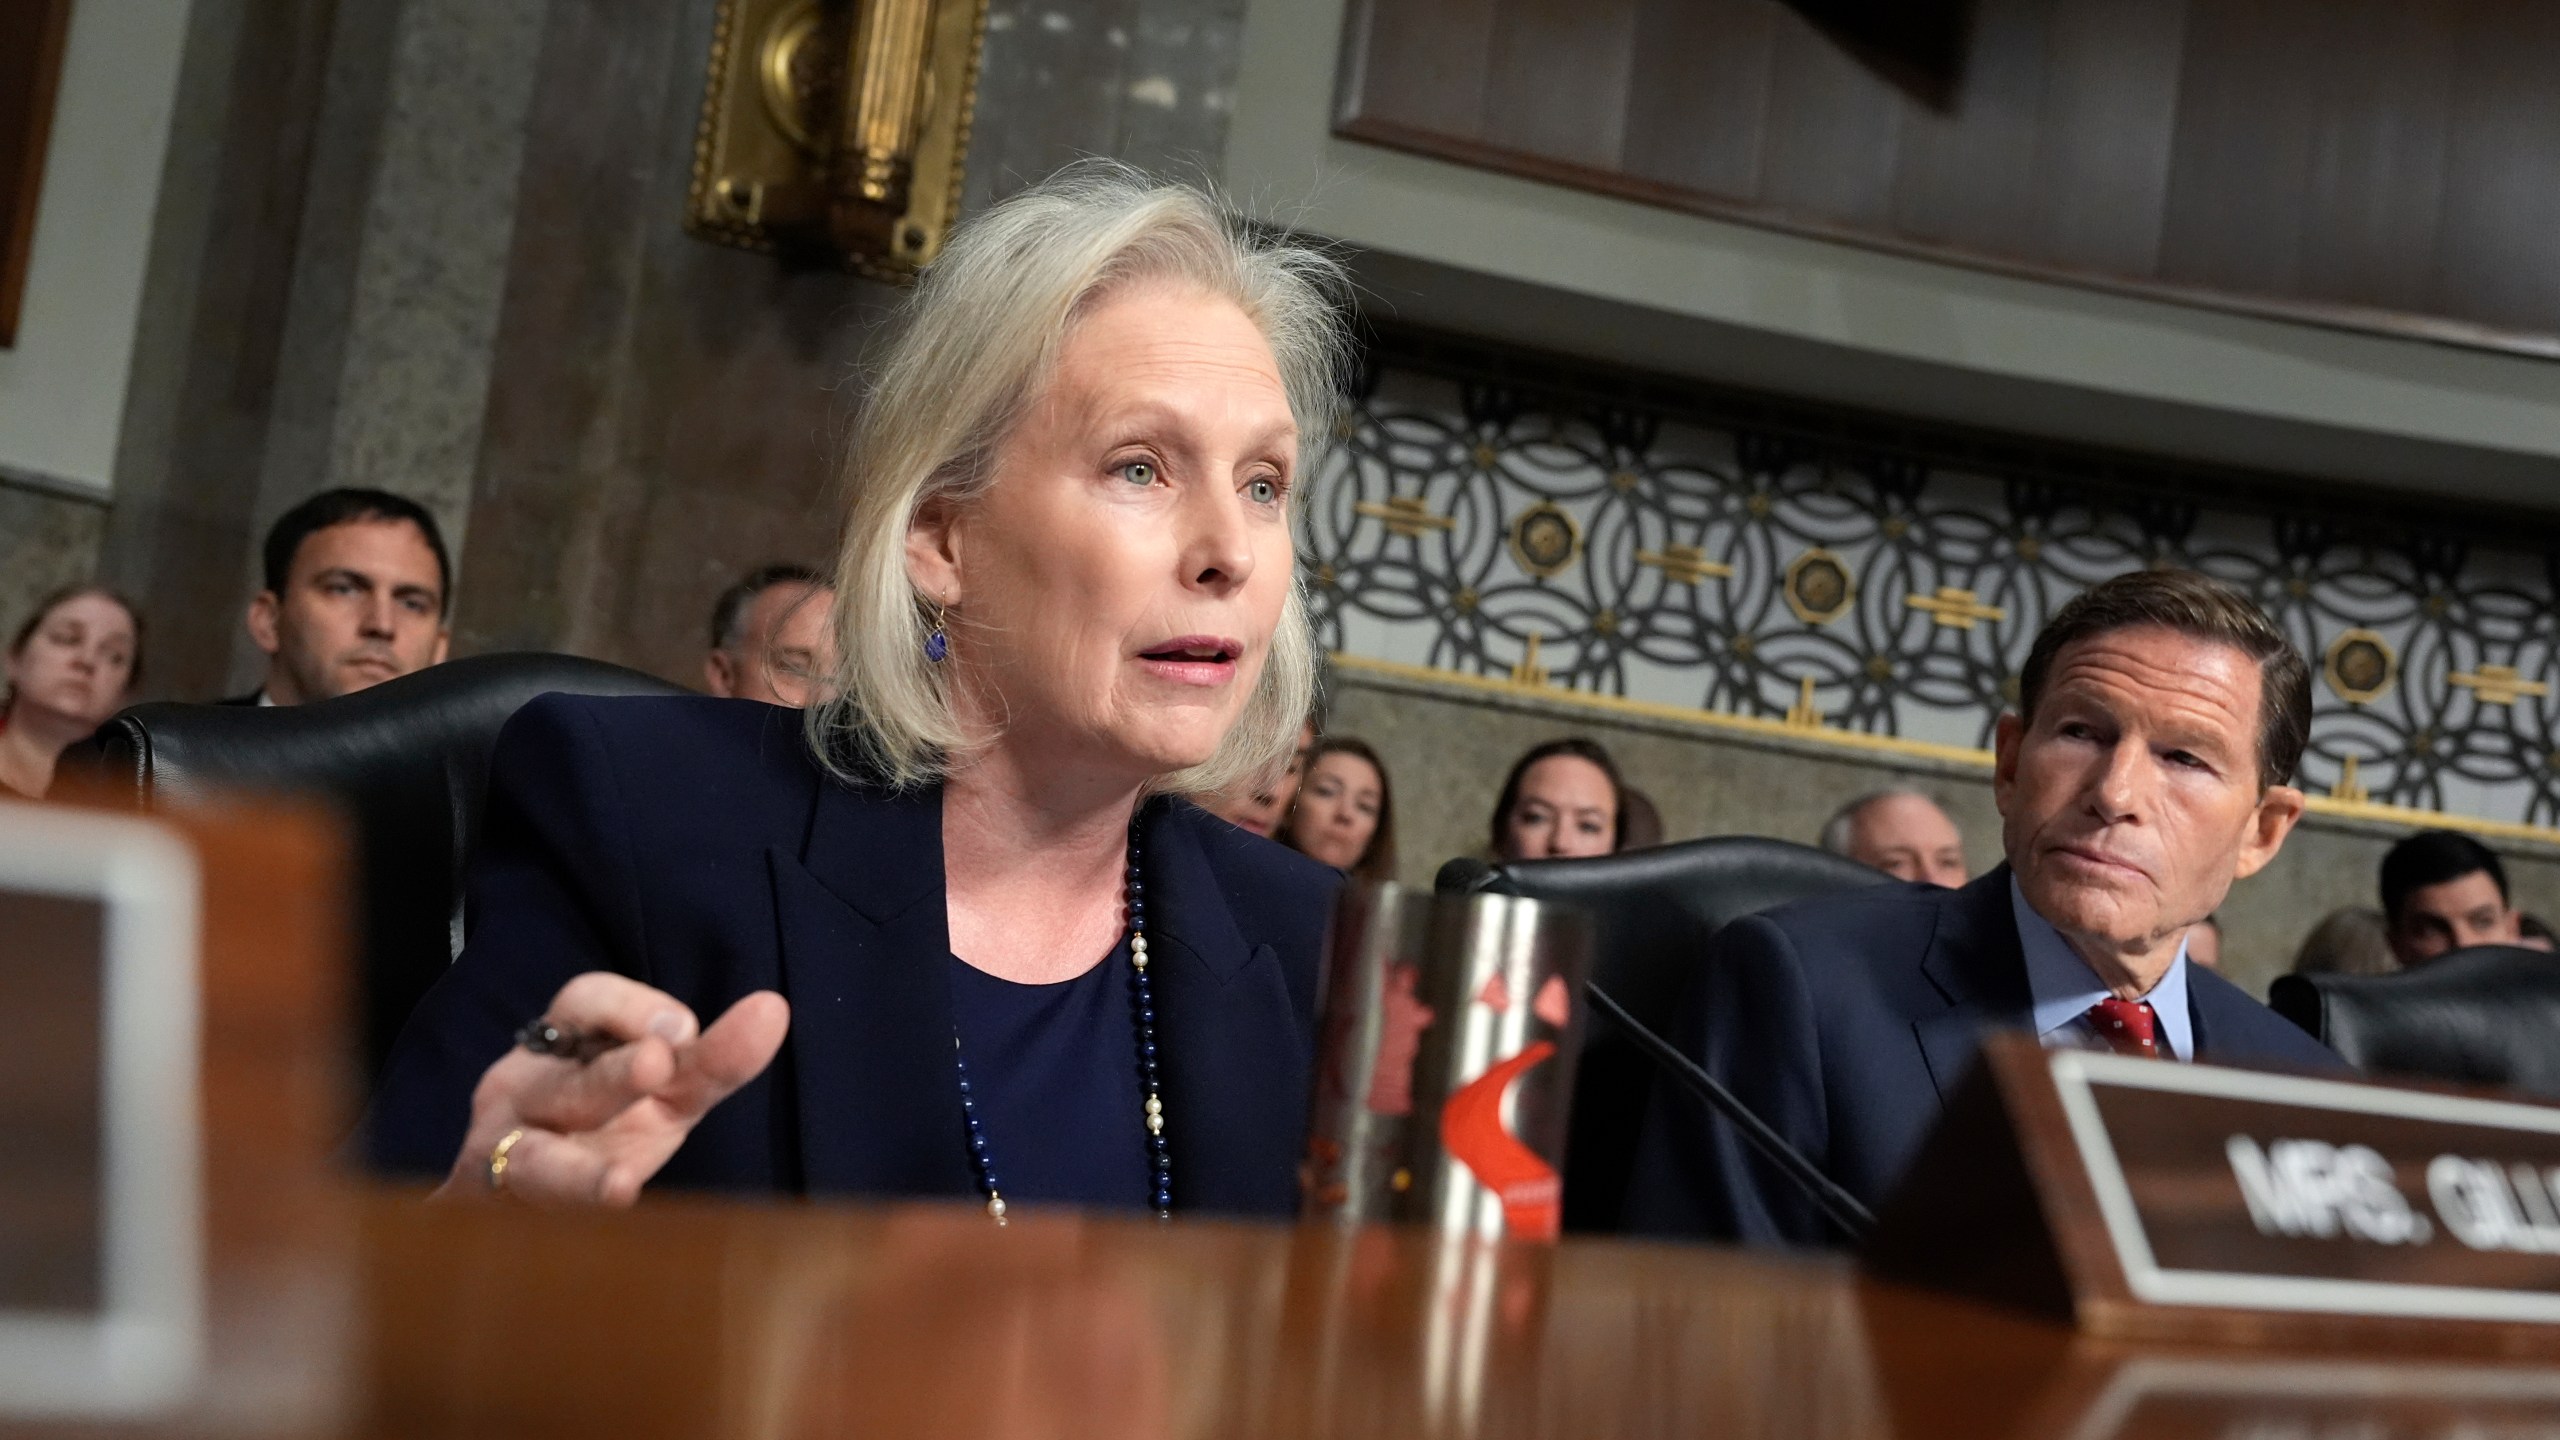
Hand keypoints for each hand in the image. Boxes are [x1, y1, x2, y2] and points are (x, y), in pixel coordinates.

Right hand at [439, 973, 789, 1205]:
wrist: (510, 1199)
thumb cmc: (603, 1127)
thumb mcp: (666, 1092)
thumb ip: (713, 1060)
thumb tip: (772, 1009)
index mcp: (564, 1048)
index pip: (585, 1003)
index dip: (630, 1008)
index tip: (682, 1031)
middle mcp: (527, 1090)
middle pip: (571, 1082)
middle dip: (614, 1076)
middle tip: (656, 1065)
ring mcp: (502, 1153)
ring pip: (538, 1161)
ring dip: (579, 1172)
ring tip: (619, 1186)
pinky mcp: (499, 1207)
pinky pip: (533, 1216)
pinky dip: (566, 1218)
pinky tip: (609, 1215)